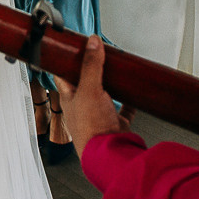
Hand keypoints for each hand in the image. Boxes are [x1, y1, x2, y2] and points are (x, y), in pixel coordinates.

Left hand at [52, 37, 126, 154]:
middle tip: (101, 56)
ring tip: (117, 70)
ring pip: (105, 96)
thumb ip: (91, 66)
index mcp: (70, 98)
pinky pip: (124, 110)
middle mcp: (83, 108)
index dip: (67, 60)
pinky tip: (134, 93)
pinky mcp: (116, 125)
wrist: (109, 156)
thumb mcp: (89, 90)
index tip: (75, 47)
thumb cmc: (91, 128)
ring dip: (111, 85)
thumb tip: (92, 42)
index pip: (64, 75)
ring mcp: (100, 117)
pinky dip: (130, 101)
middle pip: (86, 84)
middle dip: (93, 71)